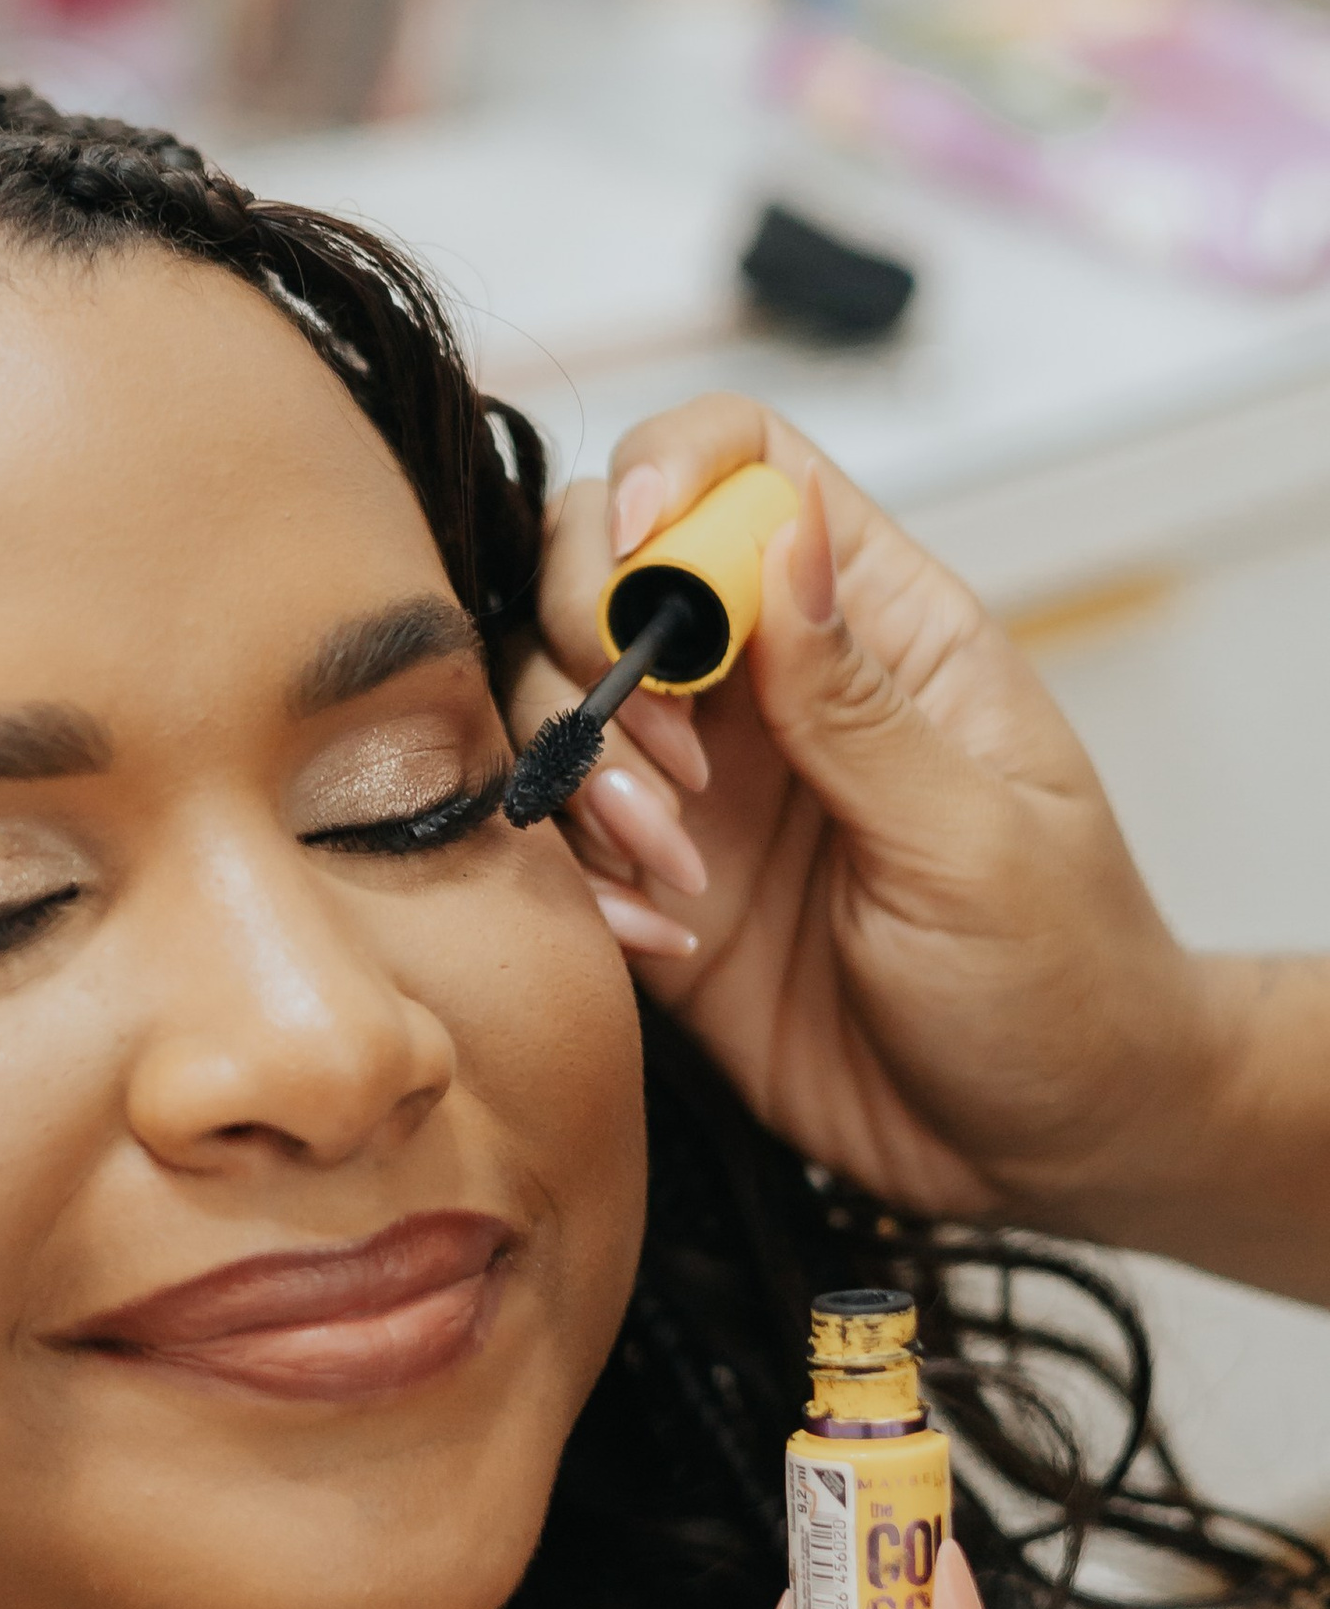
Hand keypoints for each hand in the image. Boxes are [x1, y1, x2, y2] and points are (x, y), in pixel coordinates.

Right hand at [513, 396, 1215, 1233]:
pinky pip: (549, 838)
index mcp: (874, 625)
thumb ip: (857, 699)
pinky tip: (659, 942)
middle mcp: (769, 685)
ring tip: (670, 873)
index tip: (642, 566)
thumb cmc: (1060, 977)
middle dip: (592, 642)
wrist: (1041, 1143)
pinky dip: (573, 882)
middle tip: (667, 769)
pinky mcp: (651, 888)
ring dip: (582, 774)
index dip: (667, 473)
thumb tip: (780, 536)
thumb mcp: (973, 837)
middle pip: (602, 563)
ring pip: (548, 697)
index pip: (743, 465)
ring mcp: (700, 783)